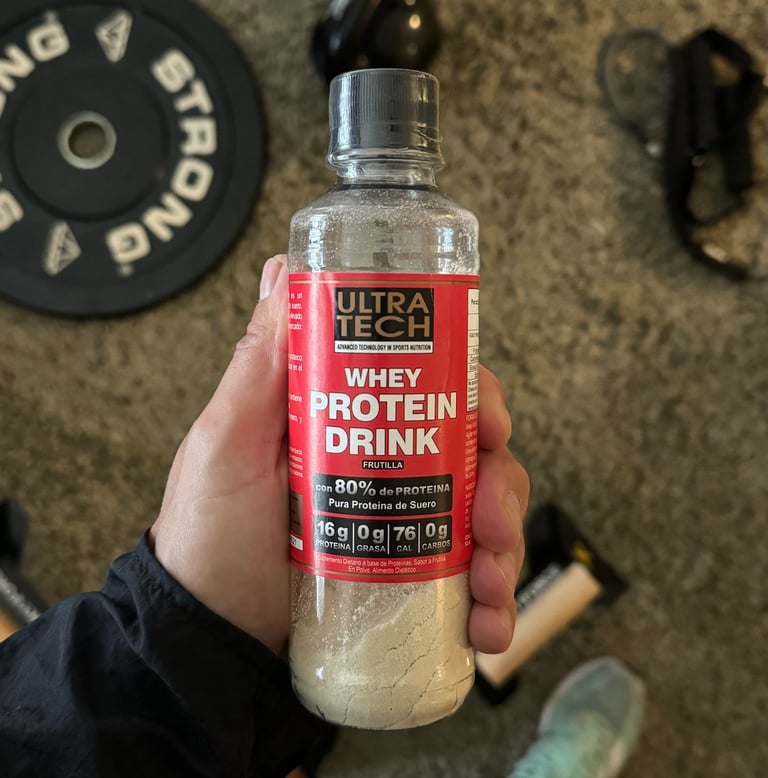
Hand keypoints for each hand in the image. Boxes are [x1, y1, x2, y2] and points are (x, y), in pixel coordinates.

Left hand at [150, 256, 528, 654]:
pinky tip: (484, 623)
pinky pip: (471, 575)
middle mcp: (386, 462)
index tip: (488, 423)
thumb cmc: (207, 535)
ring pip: (484, 511)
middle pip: (474, 450)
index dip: (476, 395)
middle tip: (488, 520)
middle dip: (499, 483)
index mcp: (353, 420)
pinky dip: (492, 599)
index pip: (434, 383)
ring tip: (486, 585)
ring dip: (504, 544)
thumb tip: (287, 271)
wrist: (206, 637)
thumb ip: (257, 367)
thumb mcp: (225, 444)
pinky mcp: (409, 574)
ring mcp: (401, 519)